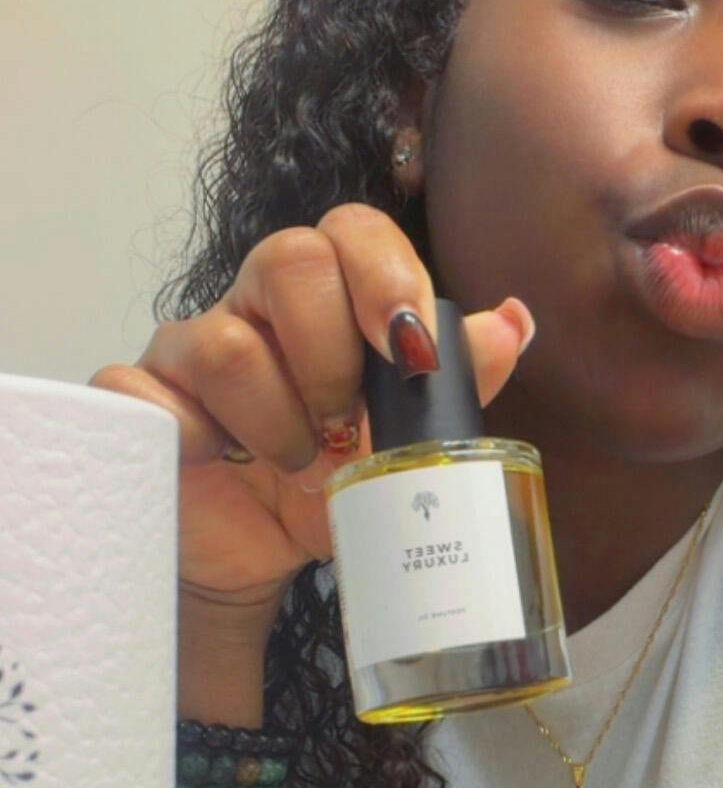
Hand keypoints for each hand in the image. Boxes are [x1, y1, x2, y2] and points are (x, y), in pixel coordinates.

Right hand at [91, 205, 532, 634]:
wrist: (264, 556)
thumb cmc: (331, 483)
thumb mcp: (406, 441)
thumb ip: (458, 382)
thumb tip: (514, 323)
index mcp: (324, 298)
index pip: (350, 232)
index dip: (384, 275)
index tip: (409, 351)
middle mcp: (255, 307)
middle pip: (286, 259)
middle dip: (331, 354)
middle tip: (344, 424)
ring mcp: (189, 349)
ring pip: (224, 344)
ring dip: (275, 422)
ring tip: (294, 465)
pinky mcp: (143, 401)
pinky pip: (148, 396)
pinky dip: (197, 439)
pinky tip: (224, 466)